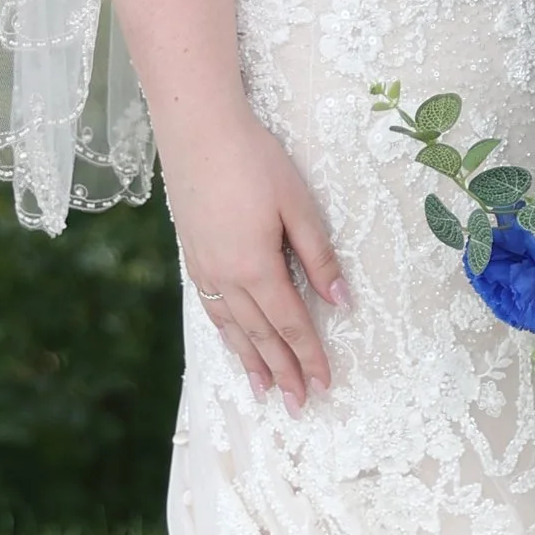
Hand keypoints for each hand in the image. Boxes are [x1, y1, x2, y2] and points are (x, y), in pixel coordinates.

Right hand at [169, 116, 346, 410]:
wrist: (197, 128)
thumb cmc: (255, 159)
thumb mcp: (298, 204)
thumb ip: (319, 256)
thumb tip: (342, 302)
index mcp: (256, 267)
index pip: (291, 324)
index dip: (309, 356)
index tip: (324, 384)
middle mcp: (226, 277)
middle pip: (261, 336)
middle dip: (283, 373)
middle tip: (300, 406)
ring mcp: (204, 268)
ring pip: (232, 328)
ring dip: (250, 361)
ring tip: (264, 391)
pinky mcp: (192, 254)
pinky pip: (212, 308)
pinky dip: (226, 333)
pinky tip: (233, 341)